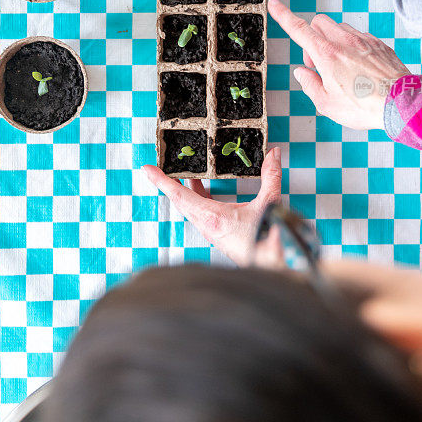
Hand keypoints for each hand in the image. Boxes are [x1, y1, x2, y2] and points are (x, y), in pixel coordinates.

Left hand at [143, 147, 281, 264]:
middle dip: (170, 181)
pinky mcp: (218, 233)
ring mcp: (211, 230)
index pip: (179, 195)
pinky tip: (202, 189)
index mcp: (212, 217)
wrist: (273, 266)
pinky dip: (197, 197)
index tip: (147, 169)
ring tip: (183, 171)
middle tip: (161, 165)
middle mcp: (207, 224)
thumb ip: (271, 176)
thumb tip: (273, 154)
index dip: (161, 181)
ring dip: (184, 188)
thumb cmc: (267, 242)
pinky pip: (200, 212)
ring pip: (190, 206)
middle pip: (180, 199)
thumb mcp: (269, 204)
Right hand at [268, 0, 409, 129]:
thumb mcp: (327, 105)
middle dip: (312, 37)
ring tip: (340, 68)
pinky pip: (359, 36)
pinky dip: (352, 46)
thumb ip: (310, 85)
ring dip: (333, 41)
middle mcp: (344, 41)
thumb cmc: (364, 107)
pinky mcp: (378, 43)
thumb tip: (302, 73)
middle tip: (317, 63)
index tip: (274, 4)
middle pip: (319, 22)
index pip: (298, 28)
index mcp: (326, 54)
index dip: (283, 15)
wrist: (400, 103)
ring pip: (340, 28)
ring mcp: (363, 40)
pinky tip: (359, 68)